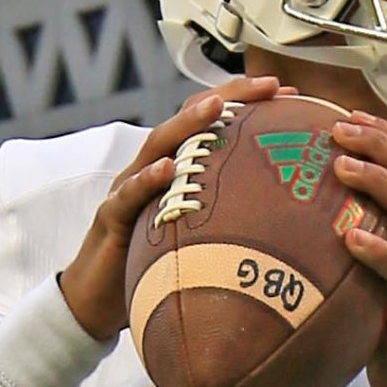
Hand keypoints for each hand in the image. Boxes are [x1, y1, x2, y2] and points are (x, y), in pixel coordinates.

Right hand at [55, 79, 284, 343]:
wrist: (96, 301)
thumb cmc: (150, 267)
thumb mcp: (197, 238)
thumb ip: (229, 221)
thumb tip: (287, 222)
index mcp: (175, 170)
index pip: (211, 124)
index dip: (247, 103)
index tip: (290, 94)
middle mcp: (151, 170)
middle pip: (189, 120)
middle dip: (230, 97)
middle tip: (271, 85)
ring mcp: (128, 190)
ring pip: (158, 145)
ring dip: (188, 123)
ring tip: (218, 106)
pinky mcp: (112, 220)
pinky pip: (128, 196)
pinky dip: (147, 180)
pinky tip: (166, 168)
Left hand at [331, 110, 386, 386]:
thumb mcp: (379, 262)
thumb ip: (362, 226)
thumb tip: (307, 197)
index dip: (381, 133)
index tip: (344, 113)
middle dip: (377, 144)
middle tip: (337, 128)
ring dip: (378, 183)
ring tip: (342, 167)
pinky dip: (377, 251)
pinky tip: (349, 237)